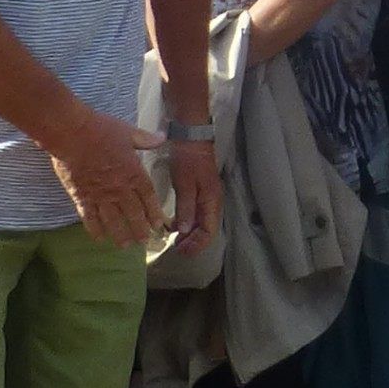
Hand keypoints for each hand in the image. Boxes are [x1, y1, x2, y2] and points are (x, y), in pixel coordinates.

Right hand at [47, 109, 161, 247]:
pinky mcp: (81, 197)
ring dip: (121, 235)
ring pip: (114, 221)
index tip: (158, 224)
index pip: (148, 197)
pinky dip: (95, 230)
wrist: (72, 133)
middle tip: (145, 241)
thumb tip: (162, 138)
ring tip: (126, 246)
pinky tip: (99, 239)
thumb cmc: (101, 130)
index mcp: (133, 173)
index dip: (154, 212)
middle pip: (133, 214)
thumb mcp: (128, 132)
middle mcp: (119, 188)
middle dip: (140, 229)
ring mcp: (100, 195)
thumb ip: (145, 139)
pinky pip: (90, 218)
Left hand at [160, 135, 220, 258]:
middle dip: (193, 241)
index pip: (208, 231)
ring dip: (190, 233)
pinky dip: (188, 221)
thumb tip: (186, 231)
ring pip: (202, 221)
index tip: (181, 251)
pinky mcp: (201, 190)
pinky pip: (197, 212)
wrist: (191, 136)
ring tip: (175, 240)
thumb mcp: (185, 185)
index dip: (196, 244)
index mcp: (211, 201)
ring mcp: (208, 196)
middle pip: (207, 229)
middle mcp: (213, 201)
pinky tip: (176, 224)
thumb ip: (186, 209)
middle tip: (177, 248)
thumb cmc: (187, 159)